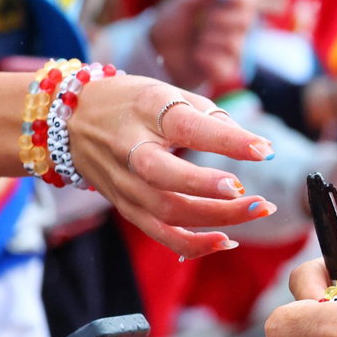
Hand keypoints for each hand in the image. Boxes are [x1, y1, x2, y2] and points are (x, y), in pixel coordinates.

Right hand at [69, 75, 277, 258]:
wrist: (72, 120)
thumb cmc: (133, 102)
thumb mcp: (168, 92)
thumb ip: (210, 117)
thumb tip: (253, 146)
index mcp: (147, 110)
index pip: (189, 128)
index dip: (227, 141)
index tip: (264, 150)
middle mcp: (130, 150)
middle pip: (167, 179)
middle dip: (213, 192)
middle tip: (256, 197)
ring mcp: (124, 183)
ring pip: (167, 212)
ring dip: (217, 219)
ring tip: (257, 210)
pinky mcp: (125, 206)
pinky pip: (159, 233)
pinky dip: (193, 243)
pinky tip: (227, 240)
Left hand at [148, 0, 256, 94]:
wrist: (156, 51)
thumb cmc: (172, 24)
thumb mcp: (186, 1)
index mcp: (230, 8)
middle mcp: (237, 29)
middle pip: (246, 21)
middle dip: (220, 19)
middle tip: (205, 20)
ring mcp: (233, 50)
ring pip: (234, 44)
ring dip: (208, 41)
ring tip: (196, 41)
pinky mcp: (225, 70)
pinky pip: (224, 65)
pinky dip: (205, 60)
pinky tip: (196, 57)